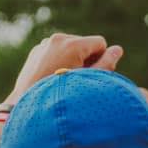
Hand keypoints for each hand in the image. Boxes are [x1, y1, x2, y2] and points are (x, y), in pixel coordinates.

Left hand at [4, 33, 124, 107]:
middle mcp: (57, 40)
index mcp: (73, 44)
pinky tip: (53, 79)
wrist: (30, 108)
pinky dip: (58, 61)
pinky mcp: (36, 52)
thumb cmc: (65, 97)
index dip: (101, 60)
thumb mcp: (90, 82)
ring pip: (69, 48)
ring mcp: (44, 45)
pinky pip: (54, 52)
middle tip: (78, 81)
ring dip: (72, 60)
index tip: (92, 75)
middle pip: (84, 44)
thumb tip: (118, 49)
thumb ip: (107, 64)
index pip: (100, 43)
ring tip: (65, 81)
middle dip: (85, 59)